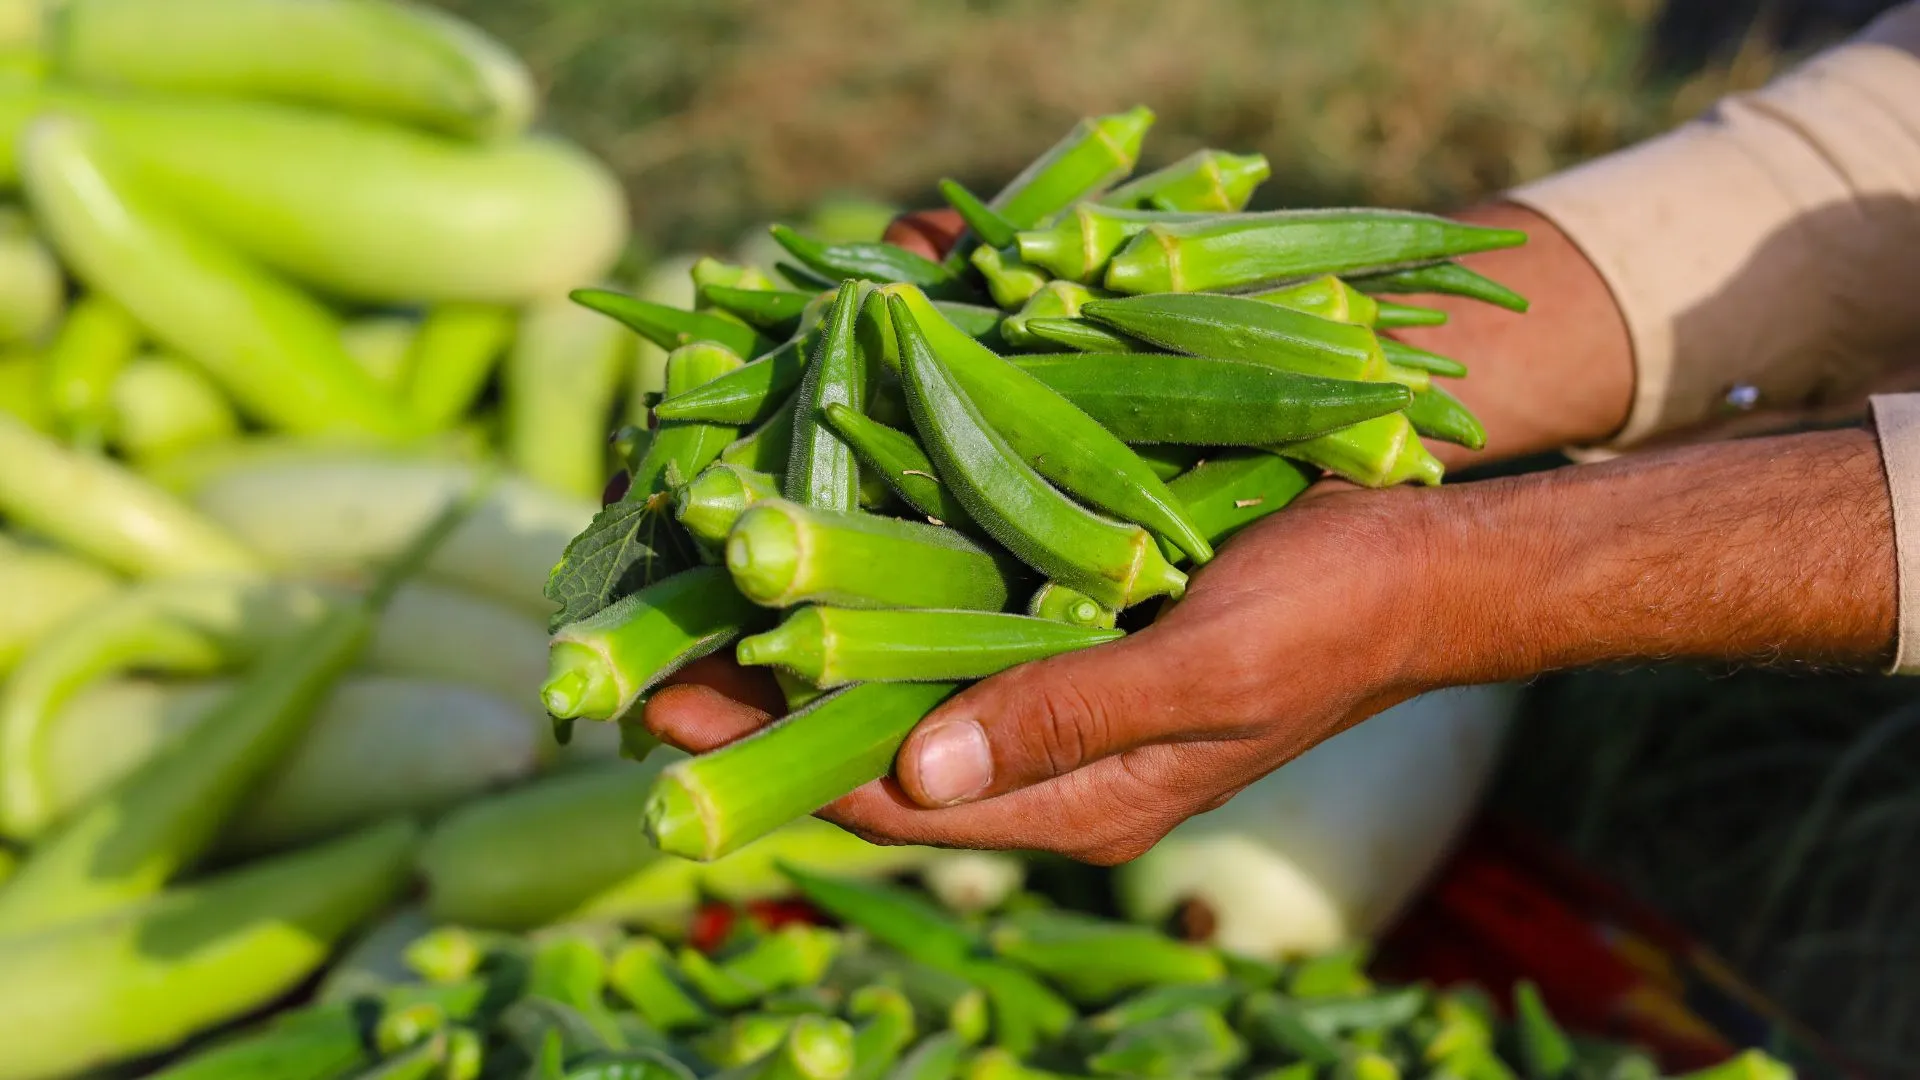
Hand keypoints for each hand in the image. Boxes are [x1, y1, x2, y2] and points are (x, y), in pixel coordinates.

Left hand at [649, 484, 1438, 862]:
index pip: (892, 797)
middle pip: (873, 743)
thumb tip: (915, 777)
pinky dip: (873, 587)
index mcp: (1083, 796)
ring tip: (694, 590)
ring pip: (899, 680)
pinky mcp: (1072, 619)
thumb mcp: (1211, 667)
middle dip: (759, 704)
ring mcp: (1058, 685)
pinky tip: (811, 537)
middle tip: (639, 653)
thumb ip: (1069, 720)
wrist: (1429, 554)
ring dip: (802, 641)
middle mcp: (1050, 752)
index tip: (661, 710)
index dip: (772, 757)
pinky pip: (950, 617)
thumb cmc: (1336, 610)